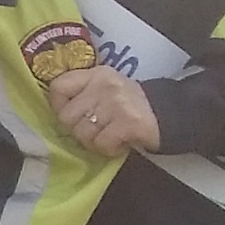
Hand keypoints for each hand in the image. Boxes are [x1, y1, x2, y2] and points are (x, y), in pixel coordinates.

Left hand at [46, 65, 160, 156]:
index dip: (59, 107)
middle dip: (79, 130)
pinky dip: (109, 149)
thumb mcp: (104, 89)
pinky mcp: (129, 122)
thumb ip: (81, 94)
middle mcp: (104, 85)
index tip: (74, 116)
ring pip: (82, 133)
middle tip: (97, 130)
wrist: (168, 114)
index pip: (58, 87)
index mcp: (96, 74)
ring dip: (94, 142)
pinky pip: (101, 144)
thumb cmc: (129, 105)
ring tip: (109, 136)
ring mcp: (117, 103)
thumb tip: (56, 112)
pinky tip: (120, 143)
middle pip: (67, 117)